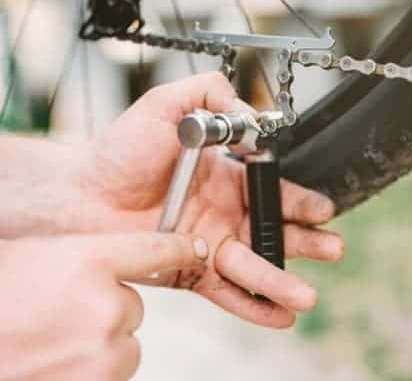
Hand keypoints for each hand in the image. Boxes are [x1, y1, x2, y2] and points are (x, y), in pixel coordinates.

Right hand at [0, 233, 208, 380]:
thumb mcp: (22, 255)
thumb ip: (74, 256)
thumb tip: (101, 264)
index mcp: (86, 262)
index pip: (154, 250)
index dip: (179, 249)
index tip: (196, 251)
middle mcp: (104, 307)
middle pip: (133, 306)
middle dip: (106, 310)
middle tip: (60, 316)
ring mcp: (102, 355)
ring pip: (125, 345)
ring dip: (99, 345)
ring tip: (49, 344)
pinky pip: (110, 374)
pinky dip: (89, 371)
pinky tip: (51, 364)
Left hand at [73, 72, 344, 327]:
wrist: (79, 193)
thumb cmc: (118, 150)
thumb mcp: (166, 104)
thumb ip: (209, 94)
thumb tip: (250, 112)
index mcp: (223, 175)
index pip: (270, 189)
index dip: (297, 200)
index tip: (321, 209)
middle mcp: (221, 211)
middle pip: (271, 230)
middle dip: (305, 241)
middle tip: (332, 249)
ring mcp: (206, 244)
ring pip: (252, 265)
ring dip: (282, 280)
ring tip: (307, 294)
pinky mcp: (187, 272)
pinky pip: (224, 292)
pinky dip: (251, 306)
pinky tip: (277, 316)